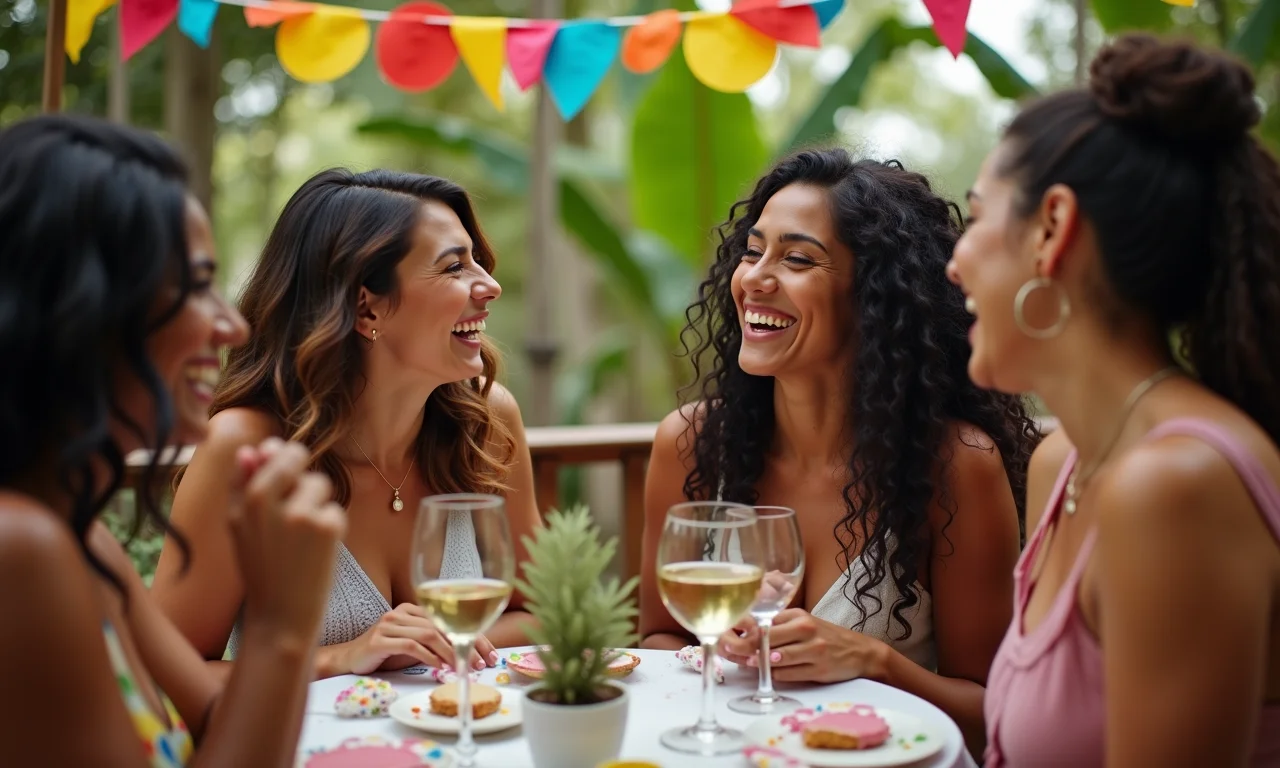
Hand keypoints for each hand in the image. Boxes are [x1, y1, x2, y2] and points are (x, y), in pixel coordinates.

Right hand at [229, 438, 345, 646]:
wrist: (280, 618)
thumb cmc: (262, 571)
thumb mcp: (241, 529)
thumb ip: (243, 486)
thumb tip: (252, 448)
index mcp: (242, 500)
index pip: (268, 451)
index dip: (281, 460)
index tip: (283, 482)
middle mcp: (266, 501)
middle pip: (297, 456)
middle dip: (303, 473)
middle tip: (299, 507)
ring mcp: (299, 512)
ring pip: (320, 483)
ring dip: (317, 503)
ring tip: (302, 538)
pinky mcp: (327, 525)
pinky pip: (335, 508)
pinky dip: (332, 526)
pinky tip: (317, 551)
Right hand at [340, 603, 499, 675]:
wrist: (349, 659)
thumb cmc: (385, 653)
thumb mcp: (413, 644)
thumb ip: (434, 642)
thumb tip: (468, 653)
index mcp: (412, 609)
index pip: (450, 618)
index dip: (473, 634)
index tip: (489, 653)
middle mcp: (401, 613)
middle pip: (443, 624)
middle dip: (467, 644)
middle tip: (482, 663)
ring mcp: (389, 624)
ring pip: (429, 634)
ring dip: (450, 652)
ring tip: (463, 667)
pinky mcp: (380, 640)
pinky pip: (410, 645)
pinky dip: (428, 656)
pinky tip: (439, 667)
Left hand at [721, 608, 887, 683]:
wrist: (860, 652)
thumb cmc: (826, 637)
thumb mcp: (803, 624)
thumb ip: (778, 627)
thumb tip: (744, 635)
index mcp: (799, 615)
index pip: (764, 621)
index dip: (743, 630)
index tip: (728, 636)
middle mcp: (805, 629)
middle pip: (766, 638)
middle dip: (745, 647)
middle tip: (730, 651)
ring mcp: (813, 649)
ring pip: (776, 657)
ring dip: (758, 662)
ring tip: (747, 663)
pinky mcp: (818, 669)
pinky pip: (789, 674)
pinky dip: (775, 675)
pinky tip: (768, 673)